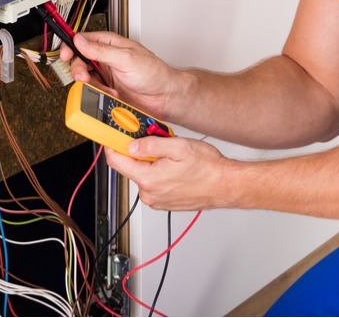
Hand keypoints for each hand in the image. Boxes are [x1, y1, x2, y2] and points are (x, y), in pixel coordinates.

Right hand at [63, 31, 181, 119]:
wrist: (165, 97)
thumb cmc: (154, 73)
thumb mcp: (126, 58)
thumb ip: (101, 50)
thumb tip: (80, 41)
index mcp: (110, 44)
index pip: (83, 40)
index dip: (71, 46)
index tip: (65, 55)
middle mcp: (106, 58)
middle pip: (80, 60)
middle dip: (78, 69)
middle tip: (83, 76)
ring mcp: (107, 75)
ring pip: (85, 78)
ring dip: (89, 84)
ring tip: (101, 87)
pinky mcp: (108, 90)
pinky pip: (93, 92)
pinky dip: (98, 94)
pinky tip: (109, 94)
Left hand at [105, 135, 232, 211]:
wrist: (226, 185)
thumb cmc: (208, 168)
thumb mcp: (178, 146)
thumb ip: (151, 145)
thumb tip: (132, 145)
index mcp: (149, 179)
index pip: (116, 161)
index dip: (112, 145)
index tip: (112, 135)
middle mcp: (149, 193)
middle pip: (130, 167)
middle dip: (140, 152)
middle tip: (157, 141)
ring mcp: (157, 200)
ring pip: (143, 174)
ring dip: (151, 163)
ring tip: (172, 156)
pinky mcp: (164, 203)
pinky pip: (153, 184)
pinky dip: (159, 173)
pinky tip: (175, 167)